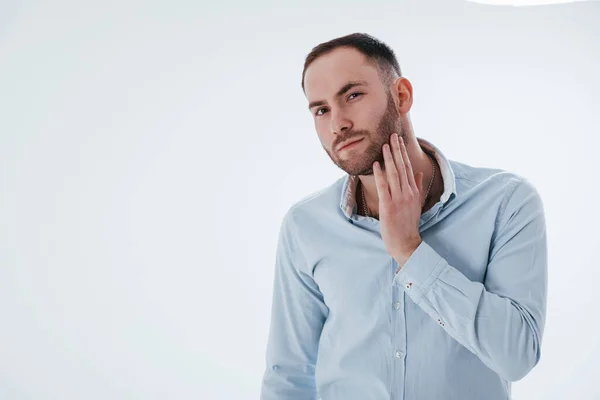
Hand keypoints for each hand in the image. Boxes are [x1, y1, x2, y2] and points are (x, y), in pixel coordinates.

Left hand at [373, 133, 423, 267]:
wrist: (407, 243)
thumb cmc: (409, 224)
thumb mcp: (416, 203)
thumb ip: (418, 187)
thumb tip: (419, 172)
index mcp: (413, 191)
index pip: (408, 167)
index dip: (403, 152)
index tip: (399, 140)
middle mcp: (407, 193)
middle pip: (402, 167)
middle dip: (396, 150)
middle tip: (392, 135)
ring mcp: (398, 199)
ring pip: (394, 174)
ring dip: (389, 158)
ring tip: (384, 145)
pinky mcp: (388, 206)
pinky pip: (383, 187)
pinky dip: (380, 175)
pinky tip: (376, 164)